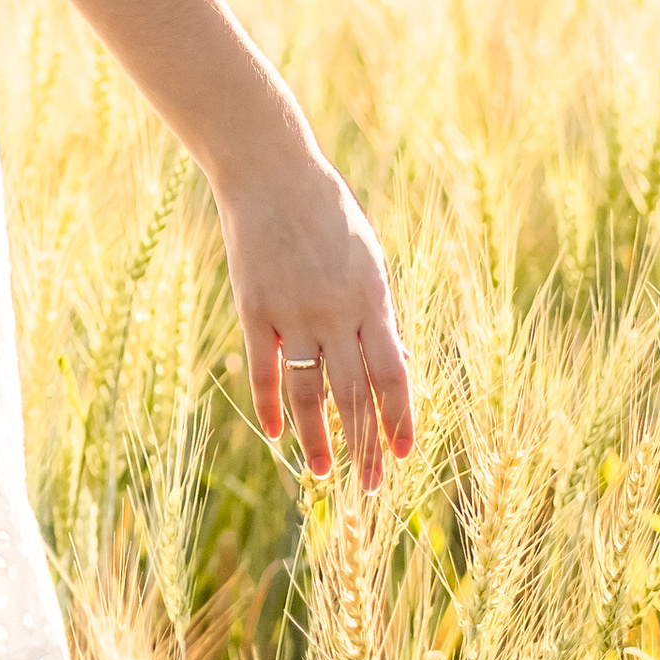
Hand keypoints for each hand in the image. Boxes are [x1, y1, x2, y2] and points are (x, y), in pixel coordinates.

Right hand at [216, 141, 414, 486]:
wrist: (271, 173)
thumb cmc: (327, 213)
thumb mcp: (368, 259)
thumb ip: (378, 312)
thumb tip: (397, 361)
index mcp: (373, 299)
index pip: (394, 375)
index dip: (401, 418)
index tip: (405, 455)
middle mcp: (336, 313)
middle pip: (356, 394)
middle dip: (366, 444)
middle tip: (371, 485)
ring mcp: (293, 313)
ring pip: (309, 392)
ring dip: (319, 438)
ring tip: (322, 473)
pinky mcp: (254, 309)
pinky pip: (263, 370)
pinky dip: (269, 406)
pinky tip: (275, 436)